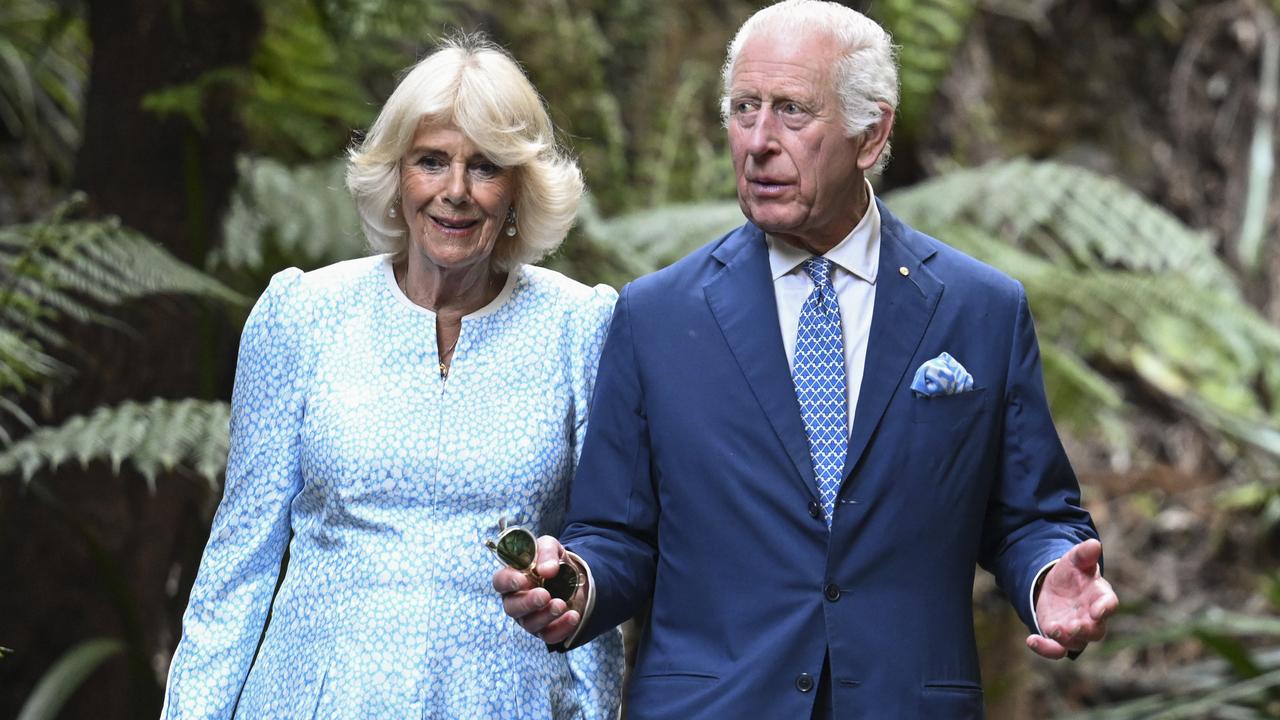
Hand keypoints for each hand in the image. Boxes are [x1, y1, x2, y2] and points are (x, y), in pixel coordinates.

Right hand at [492, 534, 587, 645]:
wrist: (573, 578)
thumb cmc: (552, 561)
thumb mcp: (550, 546)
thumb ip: (546, 552)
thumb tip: (547, 570)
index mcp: (512, 578)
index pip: (500, 582)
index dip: (508, 582)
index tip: (522, 580)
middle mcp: (516, 600)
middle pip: (511, 607)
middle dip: (528, 602)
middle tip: (544, 595)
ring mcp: (529, 618)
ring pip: (529, 624)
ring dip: (546, 616)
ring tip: (562, 604)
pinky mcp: (545, 630)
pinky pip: (549, 635)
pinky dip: (561, 628)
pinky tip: (573, 616)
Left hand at [1027, 538, 1118, 658]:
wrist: (1057, 586)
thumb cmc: (1073, 573)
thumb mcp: (1075, 560)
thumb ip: (1084, 554)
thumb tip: (1094, 544)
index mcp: (1101, 598)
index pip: (1109, 605)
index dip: (1106, 608)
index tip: (1099, 610)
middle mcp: (1092, 619)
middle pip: (1095, 631)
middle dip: (1085, 630)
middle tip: (1074, 626)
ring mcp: (1075, 630)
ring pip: (1075, 643)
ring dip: (1064, 639)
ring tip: (1052, 628)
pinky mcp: (1058, 637)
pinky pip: (1055, 650)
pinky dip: (1044, 649)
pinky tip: (1030, 640)